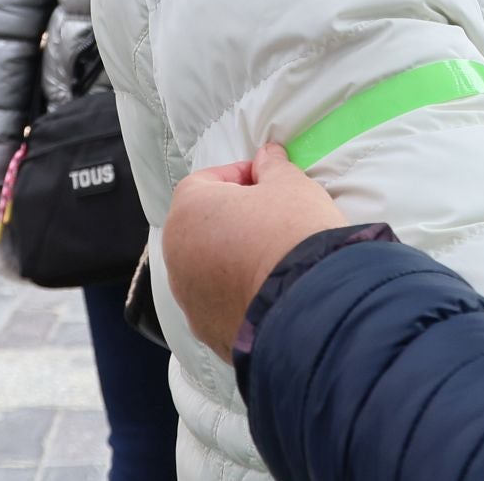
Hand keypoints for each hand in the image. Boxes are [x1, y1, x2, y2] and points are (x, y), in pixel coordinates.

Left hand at [162, 145, 346, 355]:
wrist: (307, 304)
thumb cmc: (292, 233)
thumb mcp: (291, 185)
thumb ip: (273, 166)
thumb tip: (267, 156)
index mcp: (188, 212)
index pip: (204, 181)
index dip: (238, 176)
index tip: (268, 181)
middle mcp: (176, 256)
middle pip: (201, 225)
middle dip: (232, 217)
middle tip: (272, 216)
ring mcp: (187, 298)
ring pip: (206, 266)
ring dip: (232, 256)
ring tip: (273, 255)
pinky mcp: (205, 328)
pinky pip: (217, 301)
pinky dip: (237, 292)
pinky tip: (270, 287)